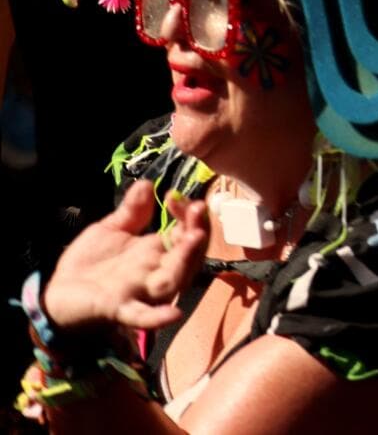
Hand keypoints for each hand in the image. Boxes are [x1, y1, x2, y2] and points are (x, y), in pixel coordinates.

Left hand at [41, 182, 209, 332]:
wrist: (56, 293)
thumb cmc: (89, 263)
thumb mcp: (110, 230)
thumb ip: (131, 211)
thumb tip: (147, 183)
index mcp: (156, 251)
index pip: (185, 231)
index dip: (187, 213)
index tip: (173, 196)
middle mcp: (155, 271)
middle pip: (190, 254)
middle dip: (198, 230)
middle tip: (197, 208)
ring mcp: (140, 290)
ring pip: (174, 280)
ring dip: (187, 260)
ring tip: (194, 238)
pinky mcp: (119, 308)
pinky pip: (142, 315)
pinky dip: (158, 316)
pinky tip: (173, 314)